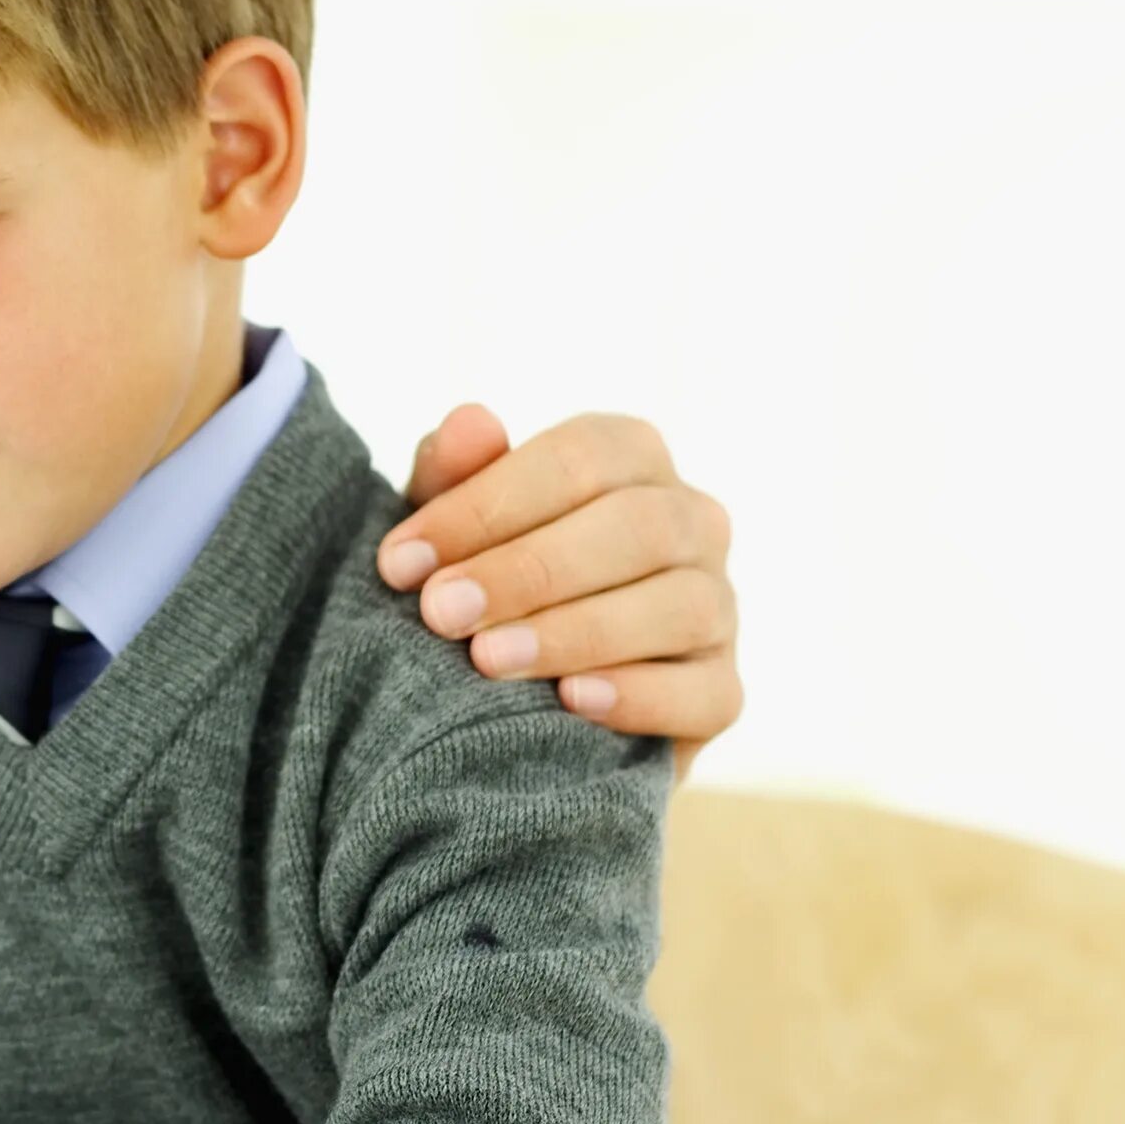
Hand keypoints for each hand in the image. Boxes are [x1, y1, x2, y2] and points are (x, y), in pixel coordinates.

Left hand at [378, 406, 740, 768]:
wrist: (521, 692)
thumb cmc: (485, 578)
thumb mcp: (454, 525)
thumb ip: (455, 474)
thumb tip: (470, 421)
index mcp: (631, 456)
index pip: (576, 460)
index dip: (486, 506)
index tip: (402, 560)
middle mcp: (692, 520)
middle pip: (635, 527)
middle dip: (527, 570)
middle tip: (440, 612)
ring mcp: (719, 605)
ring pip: (679, 606)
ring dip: (576, 633)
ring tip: (487, 660)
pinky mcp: (722, 689)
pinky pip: (706, 691)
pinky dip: (639, 696)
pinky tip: (571, 702)